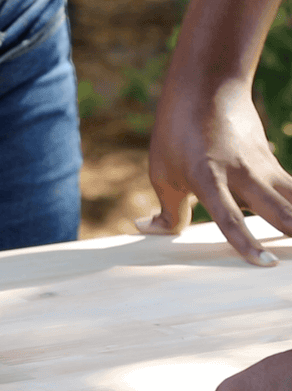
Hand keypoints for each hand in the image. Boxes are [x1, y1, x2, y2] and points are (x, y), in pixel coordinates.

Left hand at [138, 84, 291, 266]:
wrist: (207, 87)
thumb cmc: (176, 133)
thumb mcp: (162, 172)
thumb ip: (167, 210)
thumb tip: (153, 231)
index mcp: (208, 177)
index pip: (229, 216)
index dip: (246, 241)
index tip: (264, 263)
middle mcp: (242, 173)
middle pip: (277, 208)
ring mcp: (262, 167)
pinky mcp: (273, 164)